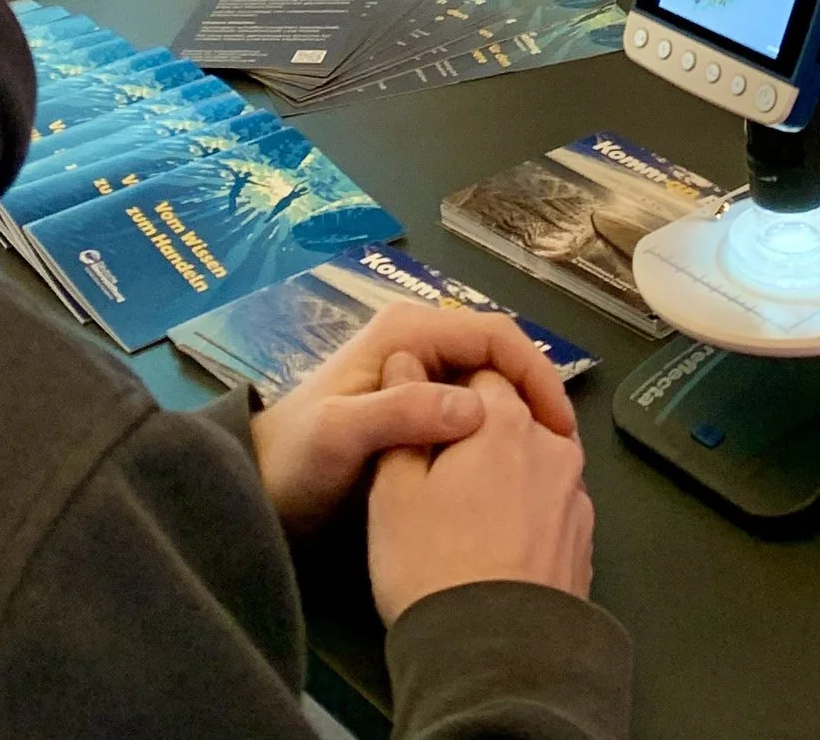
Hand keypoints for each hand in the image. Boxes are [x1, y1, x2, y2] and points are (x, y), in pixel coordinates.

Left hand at [248, 301, 574, 535]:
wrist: (261, 488)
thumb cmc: (299, 458)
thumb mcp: (344, 434)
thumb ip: (403, 413)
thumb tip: (478, 408)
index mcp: (408, 331)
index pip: (493, 335)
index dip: (534, 374)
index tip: (558, 428)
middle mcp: (417, 341)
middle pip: (497, 356)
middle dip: (532, 396)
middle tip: (558, 453)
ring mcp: (416, 372)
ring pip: (487, 382)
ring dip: (517, 415)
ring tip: (540, 463)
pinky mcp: (414, 404)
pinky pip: (470, 406)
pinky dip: (495, 430)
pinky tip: (505, 467)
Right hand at [369, 356, 595, 623]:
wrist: (493, 659)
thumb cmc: (432, 568)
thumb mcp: (392, 492)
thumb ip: (403, 416)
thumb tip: (406, 361)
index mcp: (504, 420)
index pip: (480, 370)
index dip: (448, 388)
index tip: (427, 418)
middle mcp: (552, 446)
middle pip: (515, 414)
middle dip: (482, 430)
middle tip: (443, 473)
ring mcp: (576, 497)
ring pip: (538, 461)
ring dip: (511, 472)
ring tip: (472, 514)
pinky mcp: (586, 543)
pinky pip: (553, 506)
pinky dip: (531, 512)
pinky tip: (502, 545)